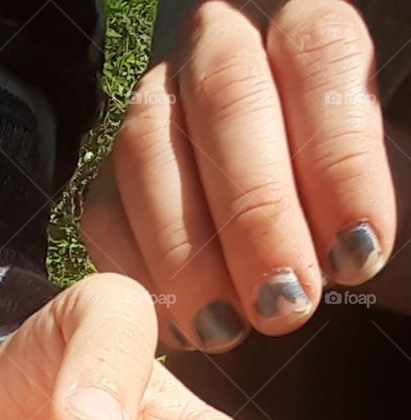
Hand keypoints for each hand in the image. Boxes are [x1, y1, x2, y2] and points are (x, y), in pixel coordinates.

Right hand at [82, 0, 396, 350]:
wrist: (280, 260)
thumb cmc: (339, 231)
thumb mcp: (371, 211)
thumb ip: (367, 218)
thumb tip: (355, 253)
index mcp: (303, 32)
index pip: (319, 57)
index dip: (339, 162)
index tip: (356, 256)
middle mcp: (216, 51)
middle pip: (225, 99)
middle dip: (256, 215)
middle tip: (284, 303)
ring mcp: (151, 112)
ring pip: (146, 155)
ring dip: (186, 255)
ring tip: (226, 330)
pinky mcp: (108, 181)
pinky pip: (105, 219)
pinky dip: (141, 278)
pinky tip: (184, 331)